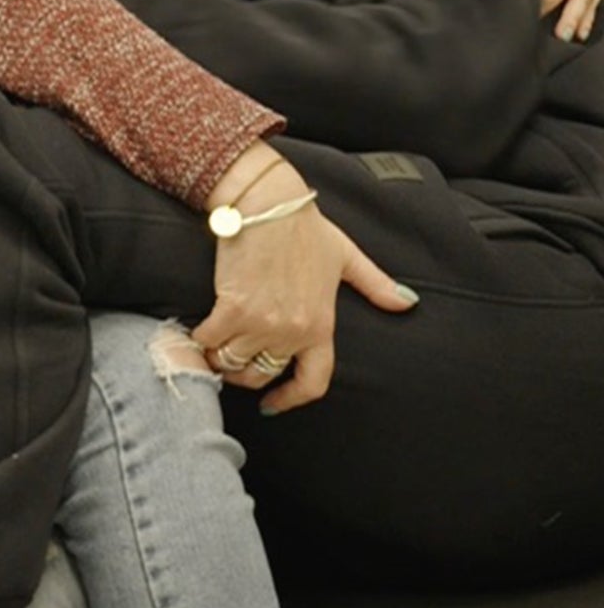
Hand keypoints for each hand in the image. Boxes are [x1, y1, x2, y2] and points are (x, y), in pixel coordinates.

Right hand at [191, 148, 415, 415]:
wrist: (268, 204)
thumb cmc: (305, 227)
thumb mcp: (347, 257)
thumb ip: (376, 284)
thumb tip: (407, 302)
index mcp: (321, 326)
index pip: (312, 383)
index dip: (290, 399)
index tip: (273, 403)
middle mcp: (292, 332)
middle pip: (259, 376)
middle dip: (243, 373)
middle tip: (232, 360)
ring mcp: (261, 322)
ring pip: (230, 361)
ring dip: (218, 356)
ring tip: (213, 345)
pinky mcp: (231, 307)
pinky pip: (209, 341)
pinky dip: (200, 338)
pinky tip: (199, 330)